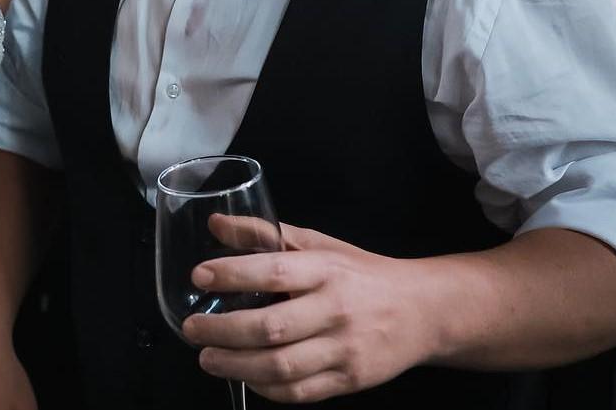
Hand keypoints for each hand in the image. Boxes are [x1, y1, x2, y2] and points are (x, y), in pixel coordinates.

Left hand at [181, 223, 436, 402]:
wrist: (422, 311)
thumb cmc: (360, 274)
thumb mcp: (317, 244)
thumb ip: (265, 234)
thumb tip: (216, 224)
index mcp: (326, 270)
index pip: (273, 271)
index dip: (232, 274)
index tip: (200, 276)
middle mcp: (336, 310)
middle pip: (271, 327)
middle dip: (223, 331)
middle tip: (192, 329)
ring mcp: (345, 349)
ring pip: (282, 366)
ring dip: (236, 365)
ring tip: (207, 358)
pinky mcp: (350, 380)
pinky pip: (300, 391)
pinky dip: (267, 388)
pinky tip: (245, 376)